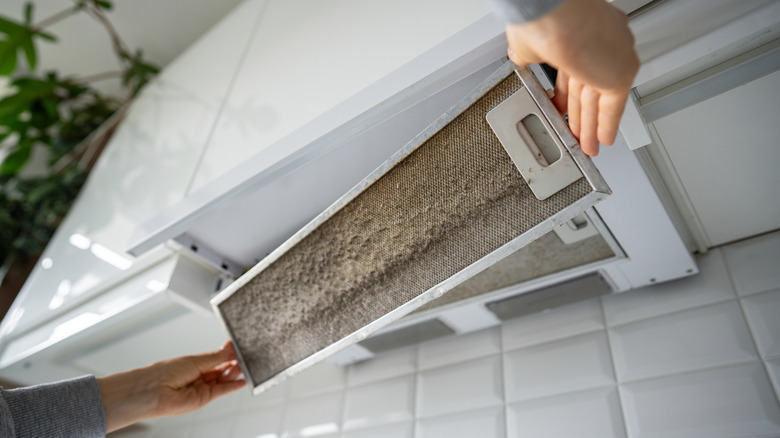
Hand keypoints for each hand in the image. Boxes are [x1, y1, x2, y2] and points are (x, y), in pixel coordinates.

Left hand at [97, 341, 245, 432]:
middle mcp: (197, 376)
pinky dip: (233, 386)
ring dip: (234, 372)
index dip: (228, 353)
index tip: (239, 347)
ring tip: (244, 364)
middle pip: (221, 369)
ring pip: (223, 379)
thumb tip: (230, 349)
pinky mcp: (203, 399)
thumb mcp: (194, 360)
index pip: (216, 358)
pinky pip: (222, 391)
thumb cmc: (163, 373)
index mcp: (193, 364)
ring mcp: (200, 388)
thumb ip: (215, 357)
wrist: (152, 392)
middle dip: (233, 362)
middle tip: (244, 356)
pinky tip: (242, 381)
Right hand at [505, 0, 638, 155]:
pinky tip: (603, 139)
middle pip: (591, 88)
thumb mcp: (530, 42)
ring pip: (600, 101)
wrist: (552, 12)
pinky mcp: (619, 74)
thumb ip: (531, 54)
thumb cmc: (542, 16)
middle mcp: (606, 40)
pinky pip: (614, 107)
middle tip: (578, 132)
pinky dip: (606, 125)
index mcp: (587, 27)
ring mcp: (615, 57)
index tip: (566, 107)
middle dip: (582, 115)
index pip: (579, 69)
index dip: (570, 93)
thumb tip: (521, 56)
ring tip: (585, 145)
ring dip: (590, 127)